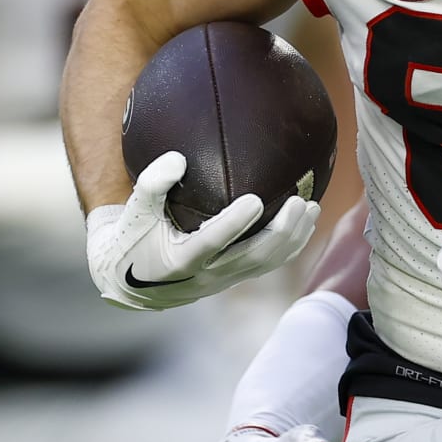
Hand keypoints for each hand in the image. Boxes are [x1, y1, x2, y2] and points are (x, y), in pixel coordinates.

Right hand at [85, 151, 319, 310]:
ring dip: (293, 238)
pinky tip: (304, 223)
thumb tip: (178, 158)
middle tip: (301, 202)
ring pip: (266, 264)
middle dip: (282, 232)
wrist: (129, 283)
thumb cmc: (131, 238)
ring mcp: (223, 280)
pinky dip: (288, 246)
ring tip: (312, 209)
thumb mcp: (133, 212)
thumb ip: (152, 185)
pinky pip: (266, 265)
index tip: (255, 199)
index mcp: (179, 259)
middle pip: (253, 257)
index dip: (234, 224)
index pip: (212, 241)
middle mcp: (206, 274)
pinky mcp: (232, 279)